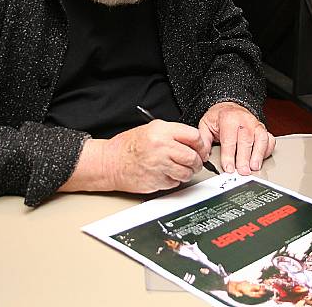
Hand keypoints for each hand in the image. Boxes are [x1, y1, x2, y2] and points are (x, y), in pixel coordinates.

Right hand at [61, 120, 207, 193]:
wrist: (111, 163)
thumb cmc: (129, 146)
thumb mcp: (151, 129)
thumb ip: (173, 133)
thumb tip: (193, 141)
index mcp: (162, 131)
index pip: (194, 136)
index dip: (200, 144)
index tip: (200, 148)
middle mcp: (162, 147)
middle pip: (192, 157)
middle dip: (196, 161)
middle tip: (194, 162)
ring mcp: (160, 165)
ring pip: (187, 172)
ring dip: (187, 173)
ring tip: (179, 169)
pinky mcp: (157, 181)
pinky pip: (176, 183)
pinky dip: (174, 180)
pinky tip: (166, 174)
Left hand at [199, 102, 275, 174]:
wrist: (231, 107)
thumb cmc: (219, 117)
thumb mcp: (206, 124)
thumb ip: (204, 140)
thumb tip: (204, 156)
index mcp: (228, 118)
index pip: (229, 140)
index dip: (229, 156)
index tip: (229, 168)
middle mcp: (244, 120)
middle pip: (246, 141)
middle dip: (244, 158)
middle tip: (242, 171)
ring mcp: (256, 124)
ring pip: (261, 139)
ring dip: (258, 155)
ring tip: (254, 167)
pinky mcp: (263, 129)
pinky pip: (269, 140)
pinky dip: (267, 150)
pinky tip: (261, 159)